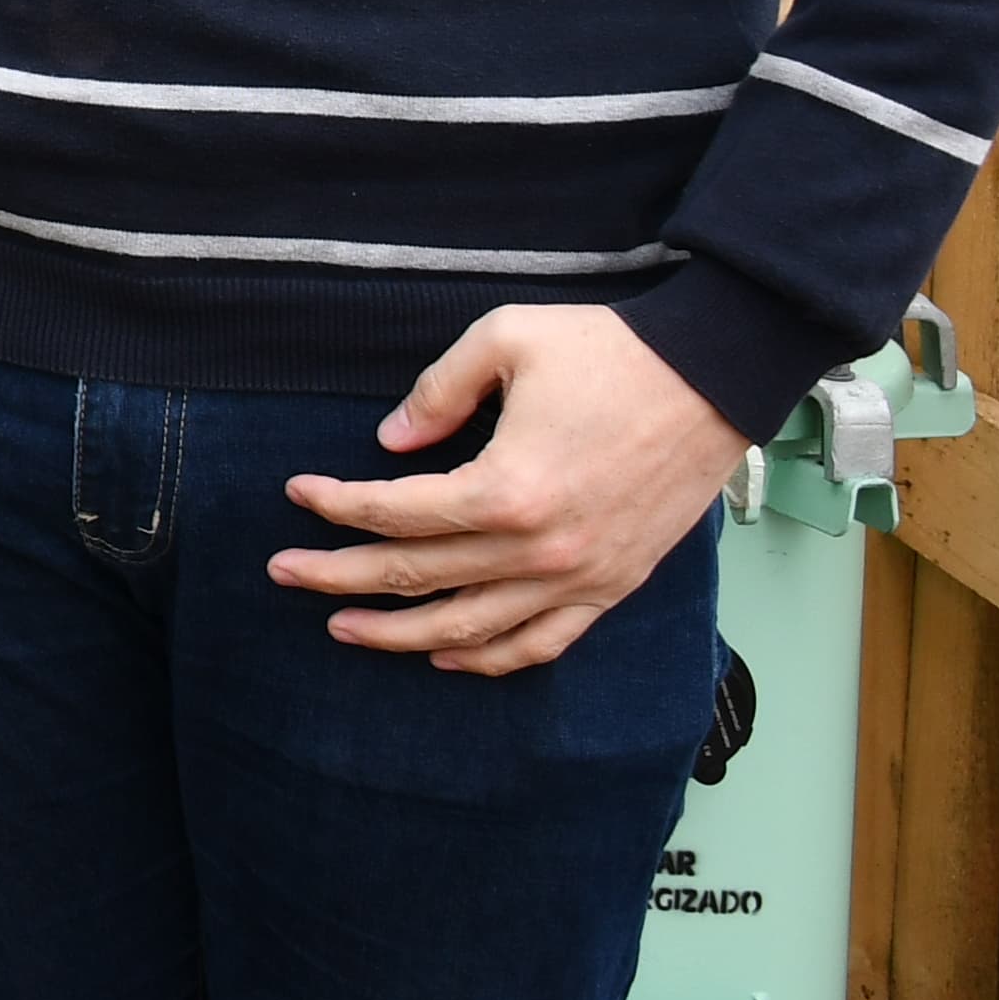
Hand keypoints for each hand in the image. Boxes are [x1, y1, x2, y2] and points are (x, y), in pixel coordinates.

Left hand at [268, 304, 750, 673]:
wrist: (714, 378)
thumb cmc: (610, 352)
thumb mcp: (506, 341)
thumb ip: (437, 393)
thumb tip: (388, 442)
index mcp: (506, 488)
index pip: (396, 511)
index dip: (336, 504)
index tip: (296, 493)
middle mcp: (541, 549)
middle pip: (417, 576)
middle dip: (339, 577)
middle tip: (284, 573)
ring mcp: (580, 577)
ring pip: (470, 628)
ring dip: (398, 633)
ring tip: (342, 627)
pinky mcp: (613, 586)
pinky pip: (541, 643)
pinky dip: (488, 658)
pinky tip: (445, 655)